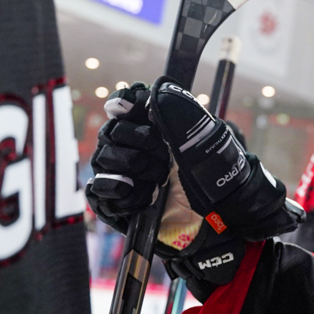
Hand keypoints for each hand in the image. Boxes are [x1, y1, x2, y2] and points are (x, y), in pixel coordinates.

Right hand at [85, 78, 303, 284]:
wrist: (216, 221)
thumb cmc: (212, 178)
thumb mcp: (203, 139)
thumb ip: (179, 113)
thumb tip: (153, 92)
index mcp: (152, 126)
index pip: (123, 103)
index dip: (125, 103)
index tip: (132, 105)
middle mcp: (131, 147)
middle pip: (111, 130)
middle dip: (140, 141)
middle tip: (164, 156)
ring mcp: (120, 174)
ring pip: (103, 157)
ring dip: (134, 166)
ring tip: (159, 179)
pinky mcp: (114, 202)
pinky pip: (97, 189)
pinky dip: (119, 189)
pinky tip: (144, 193)